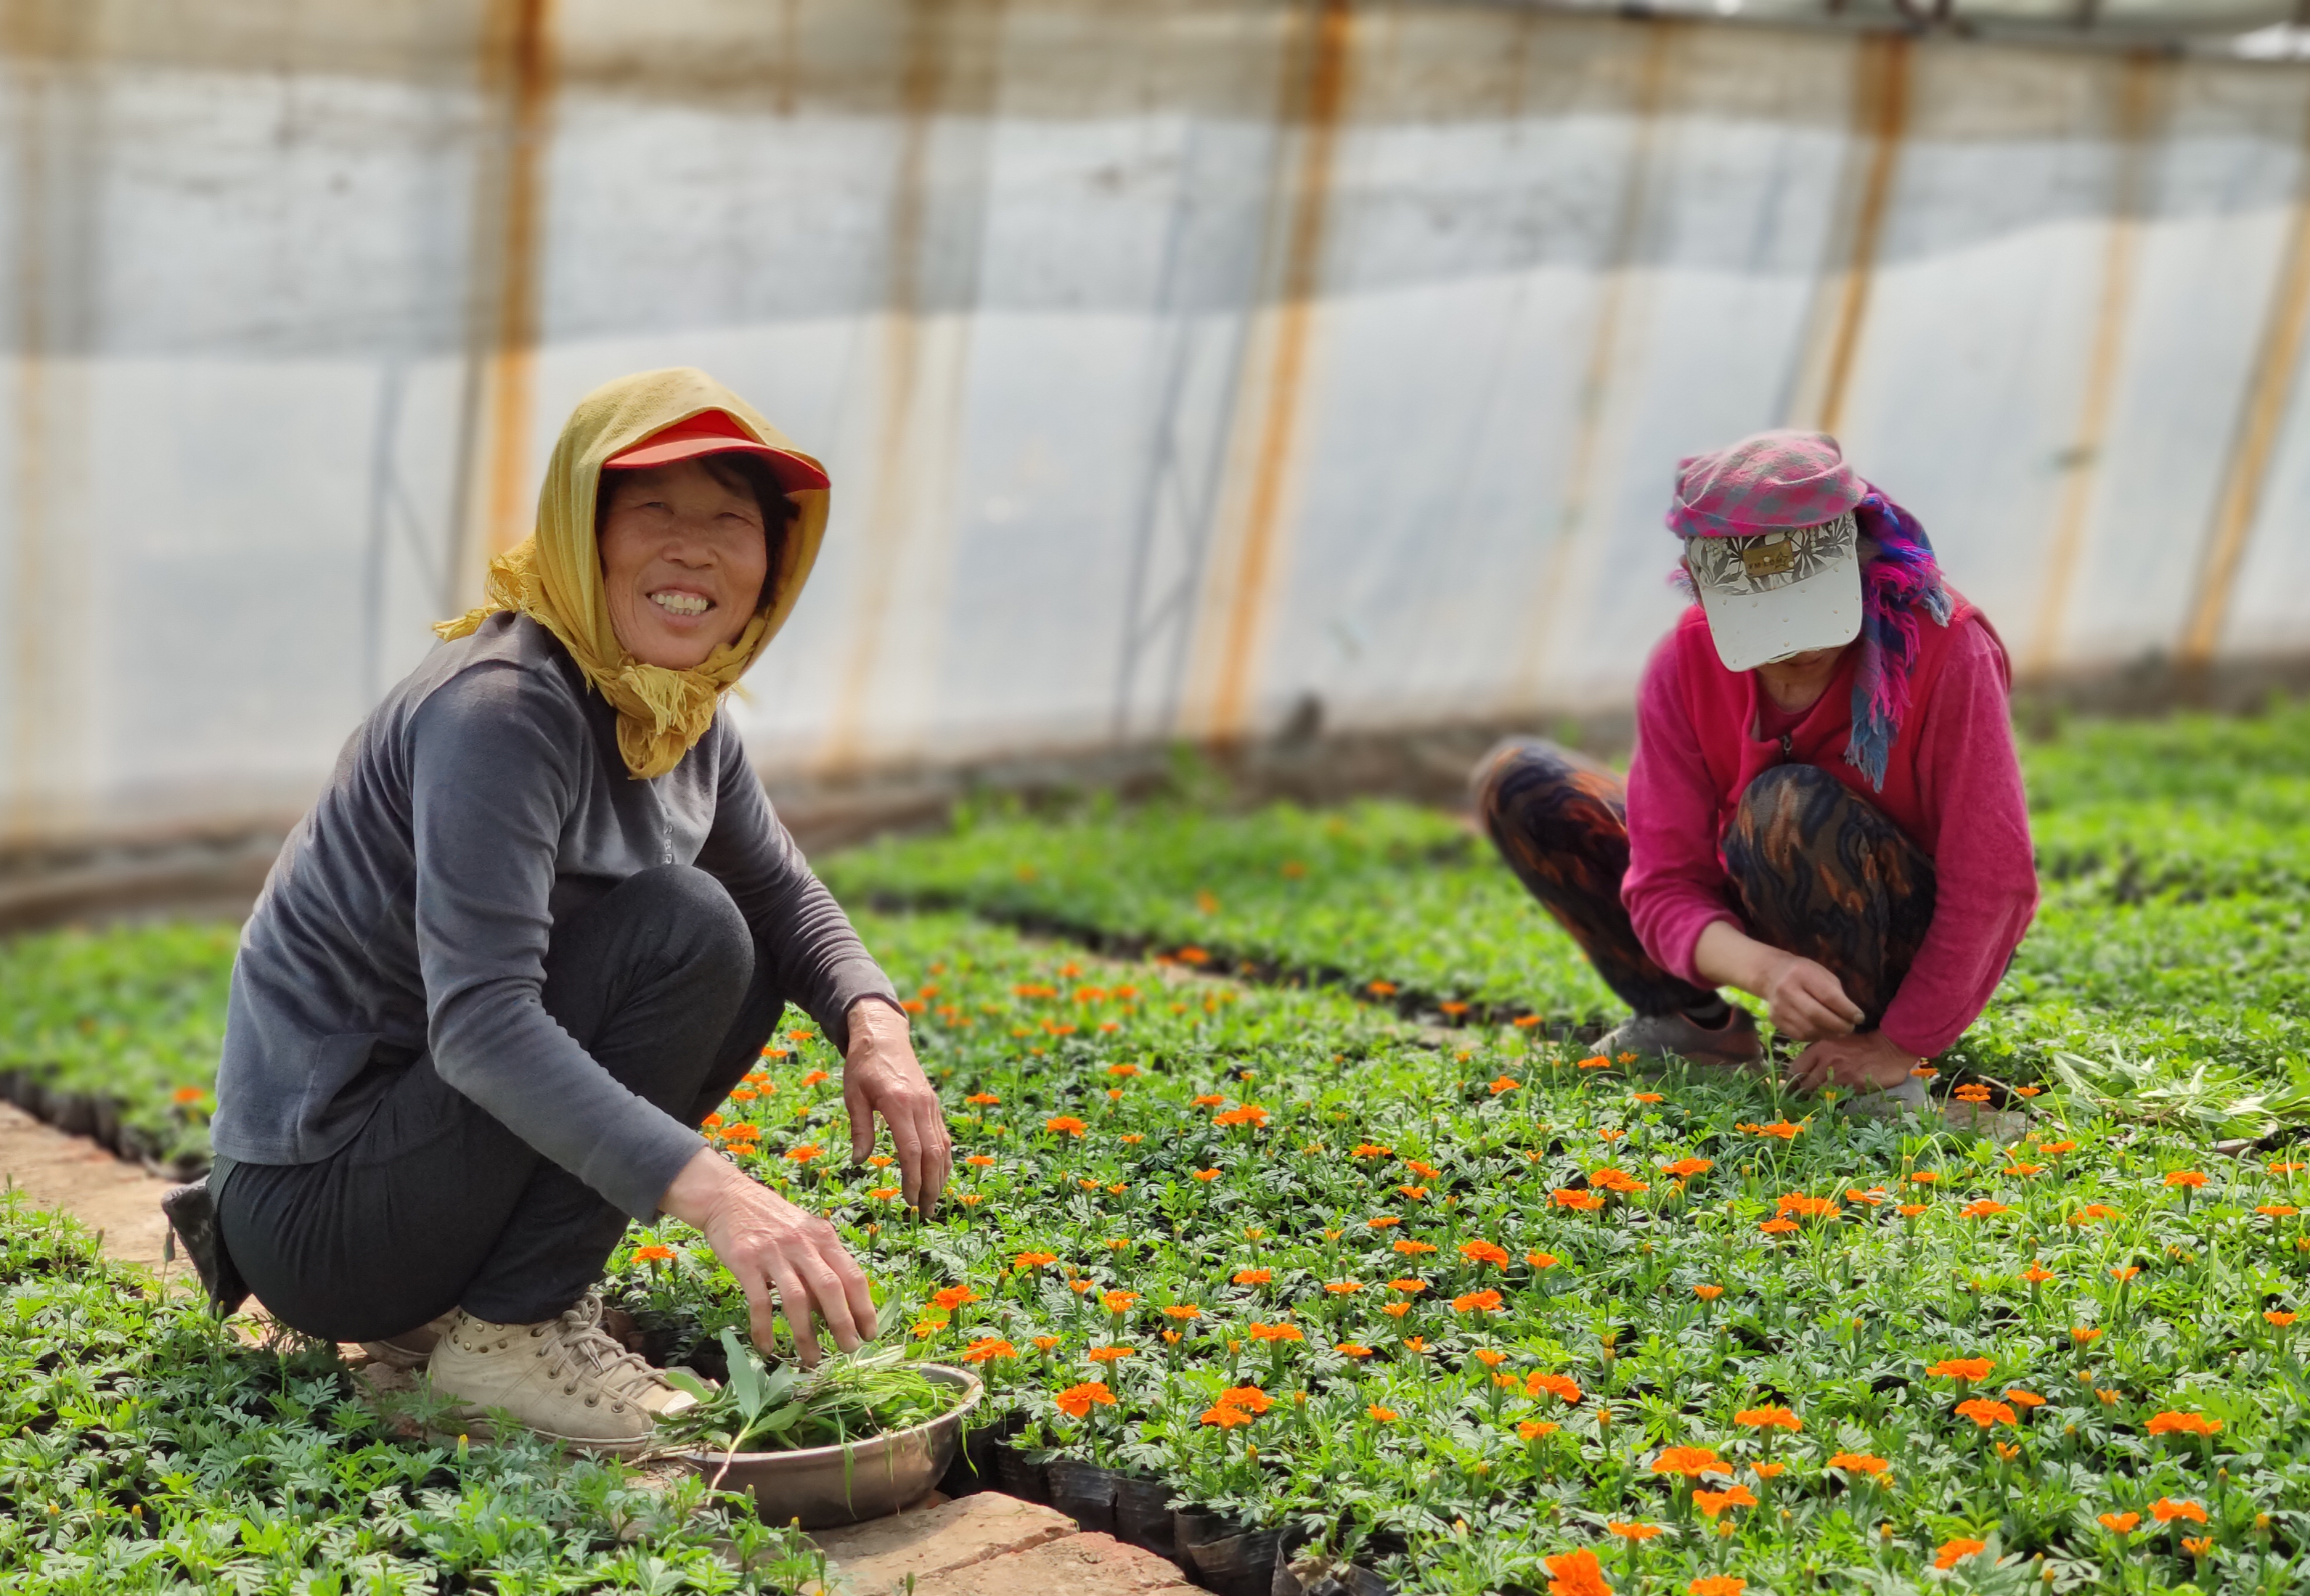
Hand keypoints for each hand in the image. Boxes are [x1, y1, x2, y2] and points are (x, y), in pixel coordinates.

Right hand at [661, 1148, 874, 1365]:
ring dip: (806, 1334)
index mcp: (823, 1237)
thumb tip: (835, 1310)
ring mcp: (774, 1253)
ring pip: (797, 1300)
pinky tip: (767, 1348)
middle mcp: (803, 1244)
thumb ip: (821, 1265)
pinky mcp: (746, 1262)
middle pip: (830, 1288)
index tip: (870, 1332)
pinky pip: (760, 1302)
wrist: (728, 1197)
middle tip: (848, 1349)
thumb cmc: (771, 1221)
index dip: (864, 1307)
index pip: (853, 1275)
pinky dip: (764, 1328)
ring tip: (812, 1359)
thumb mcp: (804, 1234)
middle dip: (843, 1323)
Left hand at [842, 998, 952, 1216]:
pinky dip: (943, 1160)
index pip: (912, 1150)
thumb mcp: (853, 1095)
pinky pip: (943, 1137)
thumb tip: (860, 1162)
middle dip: (930, 1186)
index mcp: (899, 1103)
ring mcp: (931, 1105)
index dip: (913, 1179)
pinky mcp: (933, 1105)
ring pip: (943, 1147)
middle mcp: (921, 1105)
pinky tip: (938, 1176)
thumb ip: (860, 1129)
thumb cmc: (863, 1066)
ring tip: (932, 1201)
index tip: (909, 1201)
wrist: (883, 1036)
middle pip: (933, 1154)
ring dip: (940, 1177)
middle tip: (924, 1212)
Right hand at [1691, 923, 1862, 1042]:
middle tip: (1850, 1028)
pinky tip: (1823, 1032)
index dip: (1846, 1010)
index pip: (1828, 996)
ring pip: (1808, 1029)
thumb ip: (1835, 993)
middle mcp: (1787, 990)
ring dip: (1828, 1034)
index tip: (1859, 1018)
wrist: (1770, 974)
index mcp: (1802, 974)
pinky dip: (1816, 1036)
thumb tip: (1850, 1016)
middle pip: (1817, 1015)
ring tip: (1839, 1032)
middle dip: (1839, 1025)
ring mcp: (1778, 1007)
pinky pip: (1799, 1035)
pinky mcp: (1775, 1020)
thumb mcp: (1821, 973)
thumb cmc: (1803, 972)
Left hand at [1786, 1031, 1919, 1095]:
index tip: (1789, 1088)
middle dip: (1801, 1094)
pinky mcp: (1854, 1087)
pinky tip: (1833, 1103)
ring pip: (1819, 1094)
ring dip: (1816, 1100)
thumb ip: (1817, 1054)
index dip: (1790, 1081)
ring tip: (1815, 1104)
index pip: (1795, 1069)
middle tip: (1799, 1101)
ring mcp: (1841, 1076)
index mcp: (1820, 1048)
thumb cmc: (1861, 1044)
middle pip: (1805, 1085)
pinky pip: (1837, 1099)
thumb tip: (1801, 1070)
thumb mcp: (1835, 1041)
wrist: (1889, 1047)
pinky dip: (1833, 1102)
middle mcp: (1827, 1062)